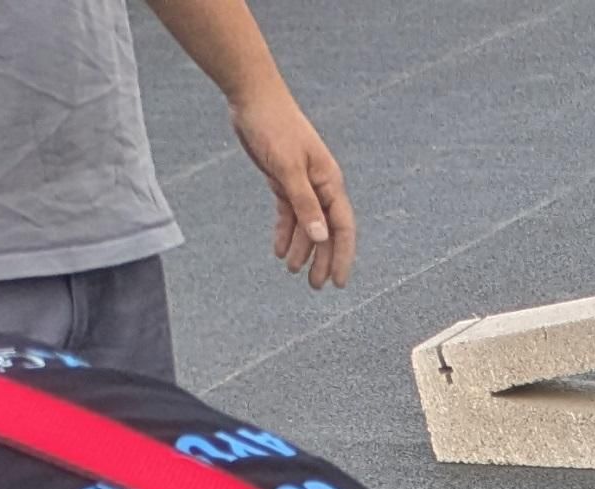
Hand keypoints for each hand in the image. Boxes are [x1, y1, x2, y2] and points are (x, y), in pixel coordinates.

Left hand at [234, 80, 355, 285]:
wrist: (252, 96)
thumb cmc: (274, 126)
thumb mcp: (288, 167)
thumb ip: (304, 204)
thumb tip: (320, 238)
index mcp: (329, 182)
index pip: (342, 227)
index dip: (342, 256)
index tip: (339, 282)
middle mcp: (320, 185)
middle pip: (325, 231)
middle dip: (322, 259)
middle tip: (314, 286)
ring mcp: (302, 183)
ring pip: (305, 225)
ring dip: (300, 248)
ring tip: (291, 270)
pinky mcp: (283, 179)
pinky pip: (288, 213)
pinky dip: (285, 231)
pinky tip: (278, 250)